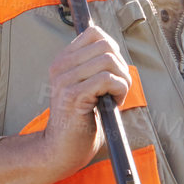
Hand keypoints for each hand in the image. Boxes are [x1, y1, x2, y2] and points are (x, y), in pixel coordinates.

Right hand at [40, 25, 129, 174]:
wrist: (61, 150)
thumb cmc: (79, 121)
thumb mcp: (86, 87)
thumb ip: (95, 67)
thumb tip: (115, 51)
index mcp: (63, 61)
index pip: (95, 34)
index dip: (113, 50)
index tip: (112, 73)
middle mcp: (60, 66)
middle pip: (105, 45)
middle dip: (121, 66)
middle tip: (118, 88)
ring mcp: (65, 80)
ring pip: (108, 60)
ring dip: (122, 79)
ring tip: (116, 97)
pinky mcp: (72, 95)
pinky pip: (107, 79)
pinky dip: (119, 90)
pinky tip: (114, 103)